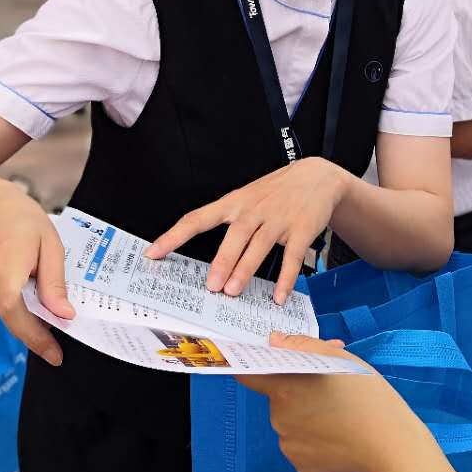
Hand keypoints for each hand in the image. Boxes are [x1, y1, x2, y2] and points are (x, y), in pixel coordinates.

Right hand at [0, 181, 75, 365]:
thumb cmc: (18, 218)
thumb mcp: (49, 242)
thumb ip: (54, 281)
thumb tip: (63, 314)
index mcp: (6, 267)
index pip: (17, 314)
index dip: (37, 338)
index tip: (55, 356)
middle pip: (14, 318)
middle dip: (39, 329)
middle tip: (60, 332)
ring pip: (8, 313)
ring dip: (28, 310)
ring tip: (38, 283)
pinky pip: (0, 306)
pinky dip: (15, 302)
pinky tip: (22, 281)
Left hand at [146, 157, 348, 303]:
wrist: (318, 176)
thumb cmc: (275, 192)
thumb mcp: (247, 197)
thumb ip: (229, 222)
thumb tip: (210, 258)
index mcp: (234, 202)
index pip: (198, 218)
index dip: (174, 236)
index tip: (153, 253)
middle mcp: (254, 209)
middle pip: (235, 235)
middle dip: (222, 261)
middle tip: (210, 285)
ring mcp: (278, 219)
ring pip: (260, 246)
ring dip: (246, 270)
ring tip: (233, 291)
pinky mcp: (301, 229)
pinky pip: (292, 257)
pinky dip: (285, 278)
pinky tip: (278, 296)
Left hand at [238, 333, 428, 471]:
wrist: (392, 447)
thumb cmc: (368, 397)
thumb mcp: (339, 359)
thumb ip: (301, 346)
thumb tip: (274, 342)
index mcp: (284, 389)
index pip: (248, 374)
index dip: (251, 365)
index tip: (260, 362)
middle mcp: (279, 418)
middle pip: (279, 398)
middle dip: (298, 390)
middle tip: (330, 388)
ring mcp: (290, 446)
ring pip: (292, 423)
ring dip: (308, 415)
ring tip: (342, 414)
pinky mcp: (303, 467)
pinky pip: (303, 447)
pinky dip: (316, 440)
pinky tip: (341, 436)